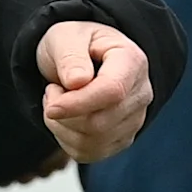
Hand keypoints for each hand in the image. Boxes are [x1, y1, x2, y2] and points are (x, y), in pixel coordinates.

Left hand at [37, 20, 151, 163]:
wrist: (80, 59)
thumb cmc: (74, 44)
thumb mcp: (66, 38)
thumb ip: (70, 56)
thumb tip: (77, 81)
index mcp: (132, 61)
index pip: (112, 92)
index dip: (78, 104)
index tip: (51, 106)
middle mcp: (141, 93)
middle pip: (100, 123)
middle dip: (64, 114)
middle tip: (52, 91)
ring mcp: (134, 120)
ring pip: (92, 142)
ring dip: (61, 126)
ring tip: (58, 101)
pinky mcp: (121, 140)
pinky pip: (88, 153)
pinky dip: (65, 139)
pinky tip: (66, 118)